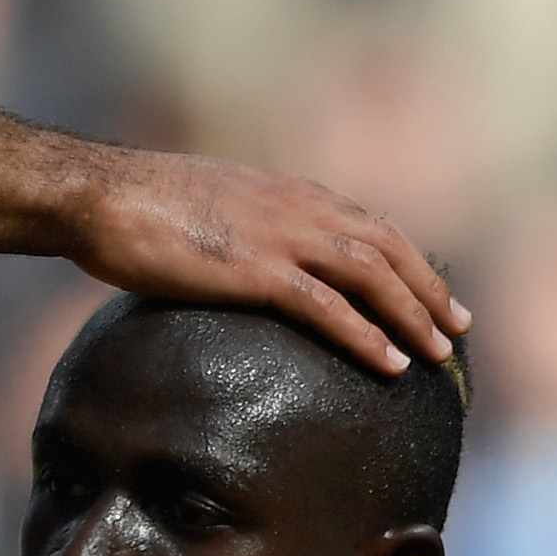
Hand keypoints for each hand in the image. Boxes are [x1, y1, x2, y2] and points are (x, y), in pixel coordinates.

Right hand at [71, 148, 467, 376]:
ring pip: (372, 274)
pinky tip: (390, 363)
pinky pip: (327, 306)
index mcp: (286, 192)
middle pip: (386, 246)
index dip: (407, 258)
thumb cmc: (135, 205)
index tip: (430, 289)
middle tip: (458, 326)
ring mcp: (279, 236)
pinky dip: (366, 334)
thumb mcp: (206, 207)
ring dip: (413, 313)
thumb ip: (241, 229)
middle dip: (428, 288)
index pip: (367, 223)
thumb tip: (243, 258)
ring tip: (438, 351)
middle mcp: (296, 207)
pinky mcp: (255, 269)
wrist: (98, 195)